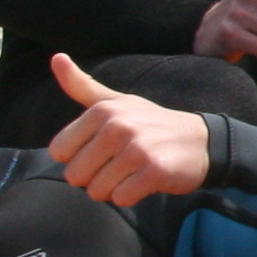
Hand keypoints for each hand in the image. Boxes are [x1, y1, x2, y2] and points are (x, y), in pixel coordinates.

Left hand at [45, 56, 213, 203]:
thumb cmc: (150, 123)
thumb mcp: (116, 102)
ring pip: (97, 191)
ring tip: (132, 173)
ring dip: (113, 189)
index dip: (78, 158)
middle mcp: (117, 127)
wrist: (200, 141)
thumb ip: (82, 85)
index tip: (101, 151)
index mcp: (102, 110)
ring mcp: (137, 148)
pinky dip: (131, 197)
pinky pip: (121, 198)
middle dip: (94, 178)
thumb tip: (56, 57)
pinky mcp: (154, 170)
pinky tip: (145, 182)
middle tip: (119, 166)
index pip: (60, 152)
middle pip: (75, 176)